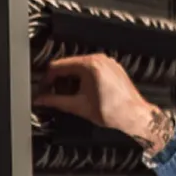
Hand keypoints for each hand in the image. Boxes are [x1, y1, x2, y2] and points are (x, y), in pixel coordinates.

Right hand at [34, 55, 173, 152]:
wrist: (134, 116)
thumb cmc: (113, 112)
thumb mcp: (78, 106)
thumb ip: (55, 101)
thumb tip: (41, 100)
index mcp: (89, 65)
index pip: (58, 66)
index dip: (47, 79)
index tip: (43, 90)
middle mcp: (98, 59)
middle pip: (68, 66)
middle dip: (60, 81)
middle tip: (56, 96)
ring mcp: (107, 62)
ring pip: (79, 68)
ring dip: (71, 81)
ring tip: (72, 97)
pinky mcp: (112, 68)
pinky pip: (92, 69)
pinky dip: (84, 79)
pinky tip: (85, 94)